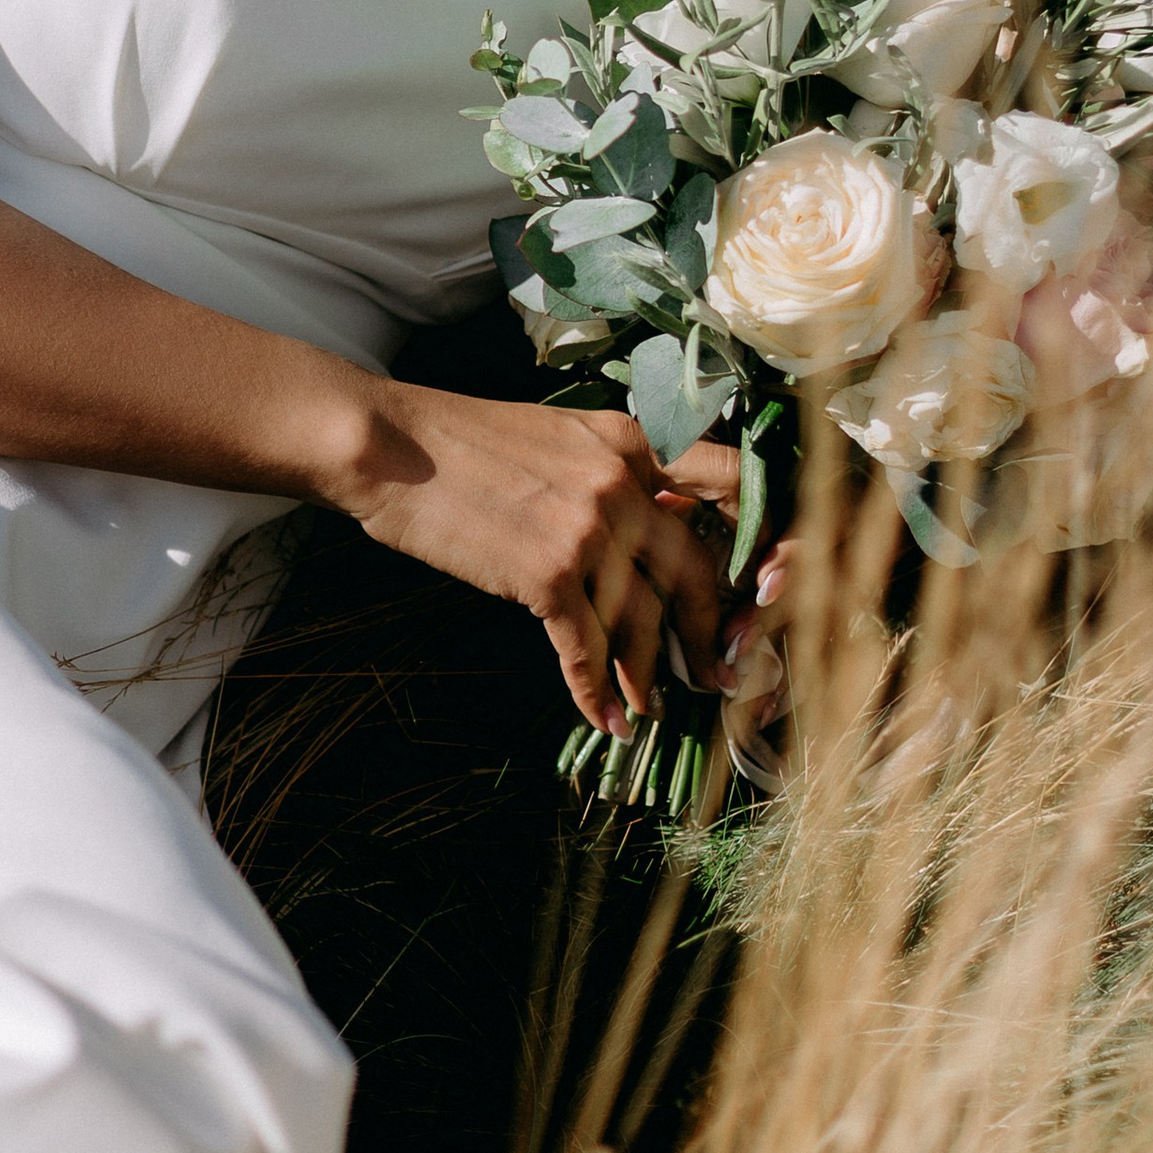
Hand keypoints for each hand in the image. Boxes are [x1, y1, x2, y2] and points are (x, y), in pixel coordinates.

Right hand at [332, 390, 739, 736]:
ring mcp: (588, 531)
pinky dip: (595, 690)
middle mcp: (623, 485)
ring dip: (647, 675)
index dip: (758, 532)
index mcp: (631, 441)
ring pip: (643, 620)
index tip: (761, 582)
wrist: (391, 446)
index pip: (728, 480)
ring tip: (647, 709)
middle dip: (709, 632)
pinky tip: (602, 719)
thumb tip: (650, 521)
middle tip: (716, 673)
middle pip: (695, 570)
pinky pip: (586, 648)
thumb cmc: (463, 439)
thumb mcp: (558, 434)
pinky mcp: (546, 575)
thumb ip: (611, 471)